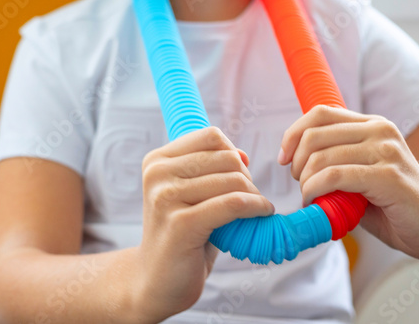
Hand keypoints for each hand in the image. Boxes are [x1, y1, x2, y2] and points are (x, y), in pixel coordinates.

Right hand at [137, 127, 273, 321]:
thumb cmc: (181, 237)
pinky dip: (256, 207)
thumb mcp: (190, 195)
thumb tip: (242, 154)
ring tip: (254, 211)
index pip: (211, 136)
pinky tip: (262, 214)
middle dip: (246, 178)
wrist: (156, 281)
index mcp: (157, 161)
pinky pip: (234, 204)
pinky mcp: (181, 223)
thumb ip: (210, 170)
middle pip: (226, 157)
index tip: (238, 178)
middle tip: (248, 200)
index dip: (233, 155)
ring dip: (254, 195)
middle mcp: (157, 174)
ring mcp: (166, 198)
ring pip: (234, 180)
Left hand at [278, 105, 418, 260]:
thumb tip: (292, 160)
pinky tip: (316, 203)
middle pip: (315, 134)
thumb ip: (333, 161)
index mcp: (371, 125)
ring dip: (305, 182)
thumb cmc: (392, 204)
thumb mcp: (359, 174)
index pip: (320, 113)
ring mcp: (386, 151)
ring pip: (321, 157)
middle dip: (296, 163)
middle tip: (301, 184)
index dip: (293, 134)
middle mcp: (380, 131)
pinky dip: (315, 191)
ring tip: (311, 198)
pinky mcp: (389, 176)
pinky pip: (335, 176)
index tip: (283, 158)